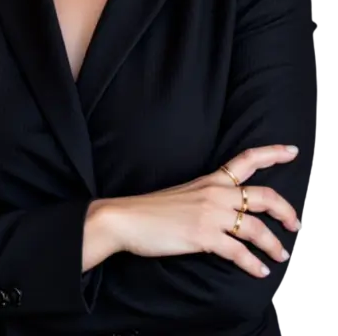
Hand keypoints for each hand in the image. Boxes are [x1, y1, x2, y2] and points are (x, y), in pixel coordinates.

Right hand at [108, 145, 301, 278]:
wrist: (127, 218)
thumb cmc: (153, 208)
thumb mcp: (186, 193)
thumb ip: (208, 197)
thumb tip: (227, 212)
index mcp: (211, 179)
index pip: (247, 159)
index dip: (273, 153)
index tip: (292, 151)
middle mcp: (216, 193)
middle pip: (264, 195)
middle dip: (286, 210)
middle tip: (295, 223)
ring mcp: (211, 214)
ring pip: (256, 228)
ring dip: (274, 245)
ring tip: (282, 255)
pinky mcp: (204, 236)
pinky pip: (238, 252)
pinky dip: (254, 264)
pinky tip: (261, 271)